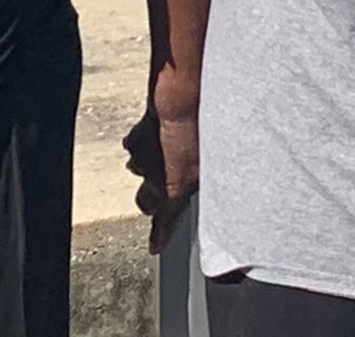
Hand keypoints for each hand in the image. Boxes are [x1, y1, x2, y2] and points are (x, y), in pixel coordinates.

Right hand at [123, 104, 199, 253]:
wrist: (181, 105)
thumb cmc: (201, 133)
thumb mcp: (212, 165)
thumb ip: (206, 181)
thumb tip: (221, 189)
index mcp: (174, 190)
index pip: (164, 222)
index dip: (159, 236)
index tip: (155, 248)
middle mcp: (153, 180)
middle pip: (144, 203)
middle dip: (151, 200)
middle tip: (161, 190)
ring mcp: (140, 161)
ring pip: (138, 172)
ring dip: (147, 167)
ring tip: (162, 152)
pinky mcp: (134, 141)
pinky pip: (133, 147)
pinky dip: (140, 144)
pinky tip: (153, 134)